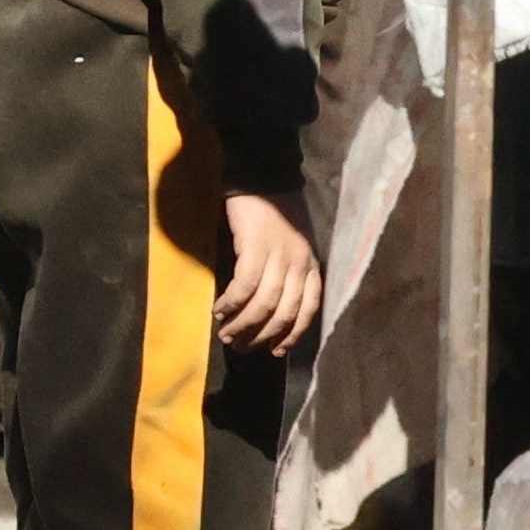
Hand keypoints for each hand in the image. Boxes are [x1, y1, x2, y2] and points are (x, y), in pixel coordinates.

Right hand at [215, 189, 322, 354]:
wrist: (263, 177)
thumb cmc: (274, 213)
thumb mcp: (292, 246)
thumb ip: (288, 273)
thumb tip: (270, 310)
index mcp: (310, 264)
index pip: (308, 309)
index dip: (292, 334)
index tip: (275, 351)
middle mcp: (300, 262)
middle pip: (285, 312)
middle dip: (262, 335)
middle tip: (240, 347)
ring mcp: (280, 254)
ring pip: (265, 302)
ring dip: (244, 324)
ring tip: (226, 334)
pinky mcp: (256, 245)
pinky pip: (246, 284)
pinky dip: (232, 302)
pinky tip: (219, 310)